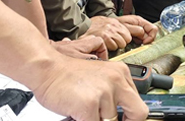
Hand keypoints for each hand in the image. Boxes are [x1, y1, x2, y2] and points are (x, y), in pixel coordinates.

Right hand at [33, 56, 147, 120]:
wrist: (46, 68)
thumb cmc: (67, 75)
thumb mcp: (99, 78)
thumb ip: (113, 93)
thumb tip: (121, 114)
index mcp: (121, 73)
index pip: (138, 102)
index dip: (132, 117)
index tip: (125, 120)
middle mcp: (116, 81)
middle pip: (138, 113)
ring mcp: (104, 92)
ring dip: (96, 119)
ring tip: (84, 111)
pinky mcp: (89, 104)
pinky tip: (77, 113)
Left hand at [52, 36, 108, 60]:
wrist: (41, 54)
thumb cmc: (59, 56)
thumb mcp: (79, 60)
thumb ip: (91, 59)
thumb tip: (99, 61)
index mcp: (84, 44)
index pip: (100, 42)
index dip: (103, 51)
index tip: (102, 60)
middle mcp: (77, 43)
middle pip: (92, 43)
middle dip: (95, 52)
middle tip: (94, 62)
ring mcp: (69, 45)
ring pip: (82, 46)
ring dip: (84, 54)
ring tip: (83, 64)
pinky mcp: (61, 48)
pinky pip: (70, 49)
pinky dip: (73, 55)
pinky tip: (69, 61)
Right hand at [87, 16, 132, 49]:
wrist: (81, 28)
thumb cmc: (92, 27)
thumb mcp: (105, 22)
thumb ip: (114, 27)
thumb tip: (123, 34)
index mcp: (114, 22)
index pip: (128, 32)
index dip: (124, 38)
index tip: (121, 40)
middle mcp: (113, 25)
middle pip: (127, 39)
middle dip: (121, 42)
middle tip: (113, 42)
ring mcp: (110, 31)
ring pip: (122, 44)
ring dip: (115, 46)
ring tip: (107, 44)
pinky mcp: (105, 37)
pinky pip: (114, 47)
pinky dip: (110, 48)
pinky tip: (104, 46)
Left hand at [118, 15, 157, 44]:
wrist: (109, 26)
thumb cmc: (116, 24)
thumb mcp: (126, 26)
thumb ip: (136, 30)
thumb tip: (144, 35)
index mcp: (140, 21)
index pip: (153, 29)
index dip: (151, 37)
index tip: (144, 42)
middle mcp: (141, 24)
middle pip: (151, 33)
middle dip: (146, 39)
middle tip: (138, 42)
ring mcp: (139, 29)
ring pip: (146, 37)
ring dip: (142, 41)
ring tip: (134, 40)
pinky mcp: (136, 33)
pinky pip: (141, 39)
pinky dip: (138, 41)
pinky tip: (133, 41)